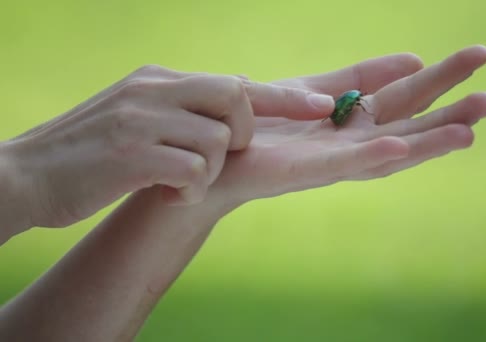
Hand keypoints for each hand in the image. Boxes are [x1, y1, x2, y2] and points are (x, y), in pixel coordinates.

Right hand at [0, 66, 335, 227]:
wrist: (26, 175)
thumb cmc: (90, 154)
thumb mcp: (138, 116)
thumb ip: (184, 105)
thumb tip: (238, 94)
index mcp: (159, 79)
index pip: (235, 81)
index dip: (283, 98)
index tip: (323, 106)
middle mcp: (154, 90)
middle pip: (236, 97)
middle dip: (244, 133)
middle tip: (222, 158)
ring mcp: (142, 118)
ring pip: (219, 139)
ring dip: (207, 171)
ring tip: (175, 182)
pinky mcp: (133, 153)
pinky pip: (194, 170)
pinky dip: (188, 190)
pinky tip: (163, 194)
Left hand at [206, 45, 485, 205]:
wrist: (209, 158)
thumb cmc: (251, 124)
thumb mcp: (303, 90)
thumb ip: (352, 80)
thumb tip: (409, 59)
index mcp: (346, 116)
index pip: (399, 93)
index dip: (433, 77)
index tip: (471, 57)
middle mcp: (346, 139)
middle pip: (406, 121)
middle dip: (448, 107)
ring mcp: (330, 158)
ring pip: (390, 150)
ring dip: (428, 142)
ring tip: (471, 129)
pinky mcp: (306, 172)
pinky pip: (347, 165)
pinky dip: (376, 158)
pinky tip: (403, 148)